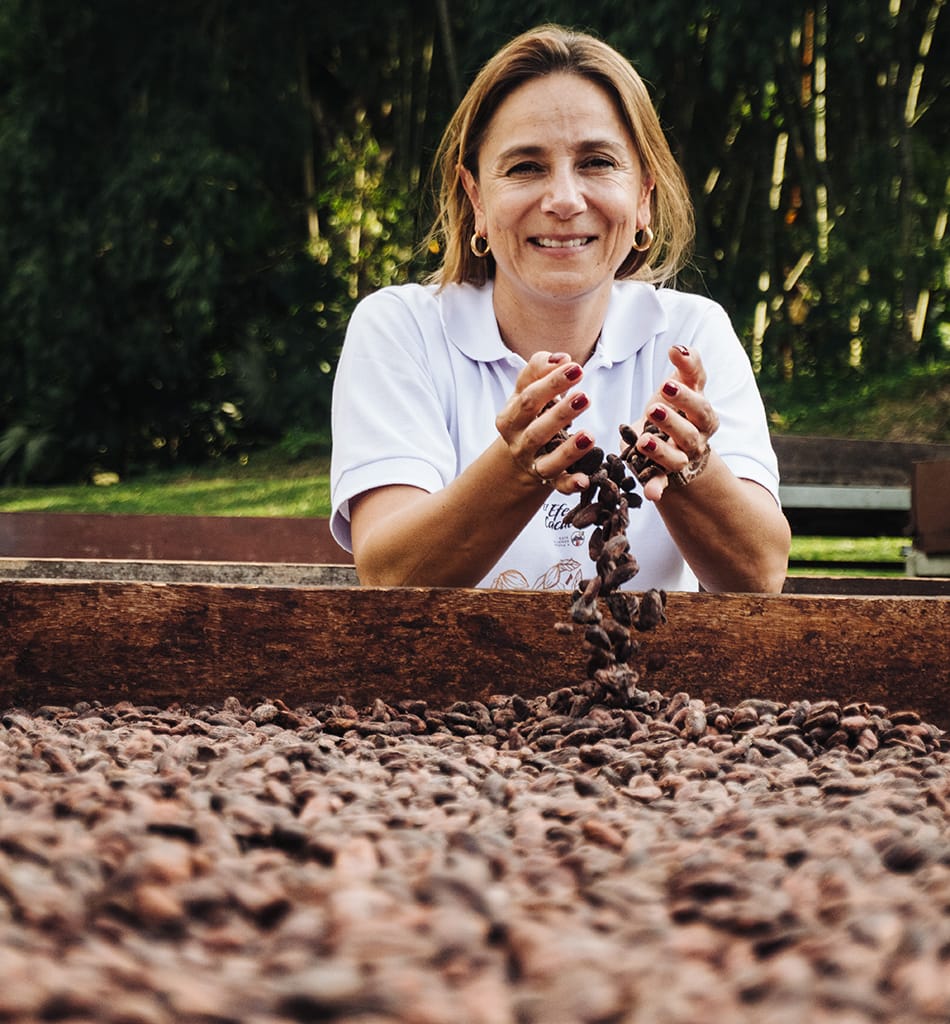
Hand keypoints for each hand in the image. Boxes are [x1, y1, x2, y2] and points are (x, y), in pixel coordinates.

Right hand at [495, 351, 597, 493]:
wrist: (518, 455)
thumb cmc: (528, 415)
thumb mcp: (525, 391)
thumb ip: (538, 370)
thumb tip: (561, 358)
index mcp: (510, 418)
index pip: (529, 398)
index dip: (551, 382)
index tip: (575, 367)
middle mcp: (519, 443)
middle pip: (538, 429)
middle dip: (561, 413)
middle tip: (584, 396)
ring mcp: (533, 464)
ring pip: (549, 460)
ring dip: (569, 450)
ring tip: (589, 435)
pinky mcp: (549, 481)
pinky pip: (560, 486)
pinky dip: (571, 484)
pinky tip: (585, 480)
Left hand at [634, 345, 718, 501]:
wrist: (667, 440)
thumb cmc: (673, 405)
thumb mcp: (680, 384)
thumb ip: (686, 366)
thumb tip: (680, 349)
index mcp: (702, 413)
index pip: (700, 402)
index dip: (686, 392)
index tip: (666, 380)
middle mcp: (696, 438)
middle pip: (691, 431)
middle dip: (674, 419)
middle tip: (653, 407)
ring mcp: (681, 458)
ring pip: (677, 458)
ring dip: (661, 451)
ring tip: (641, 441)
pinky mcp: (663, 475)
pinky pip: (662, 484)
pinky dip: (656, 489)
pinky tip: (651, 495)